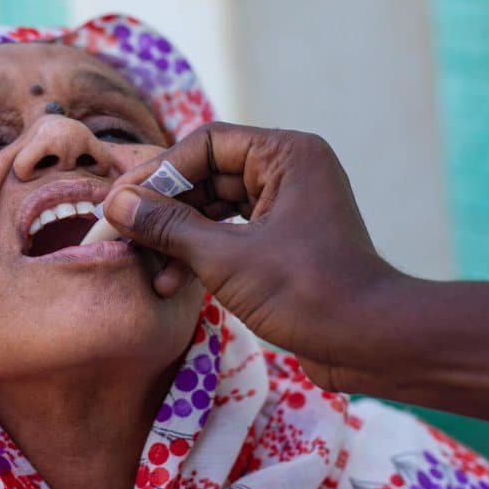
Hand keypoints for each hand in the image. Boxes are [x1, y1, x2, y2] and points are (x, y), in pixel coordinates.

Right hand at [103, 122, 400, 391]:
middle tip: (121, 232)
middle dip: (164, 207)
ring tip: (141, 264)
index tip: (120, 202)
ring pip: (214, 208)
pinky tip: (168, 281)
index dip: (159, 173)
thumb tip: (116, 205)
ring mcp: (286, 207)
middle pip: (207, 175)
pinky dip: (199, 253)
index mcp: (286, 155)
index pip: (206, 145)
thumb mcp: (226, 258)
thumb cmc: (307, 292)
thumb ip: (168, 227)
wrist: (371, 343)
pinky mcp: (283, 242)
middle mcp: (288, 171)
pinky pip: (229, 233)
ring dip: (176, 235)